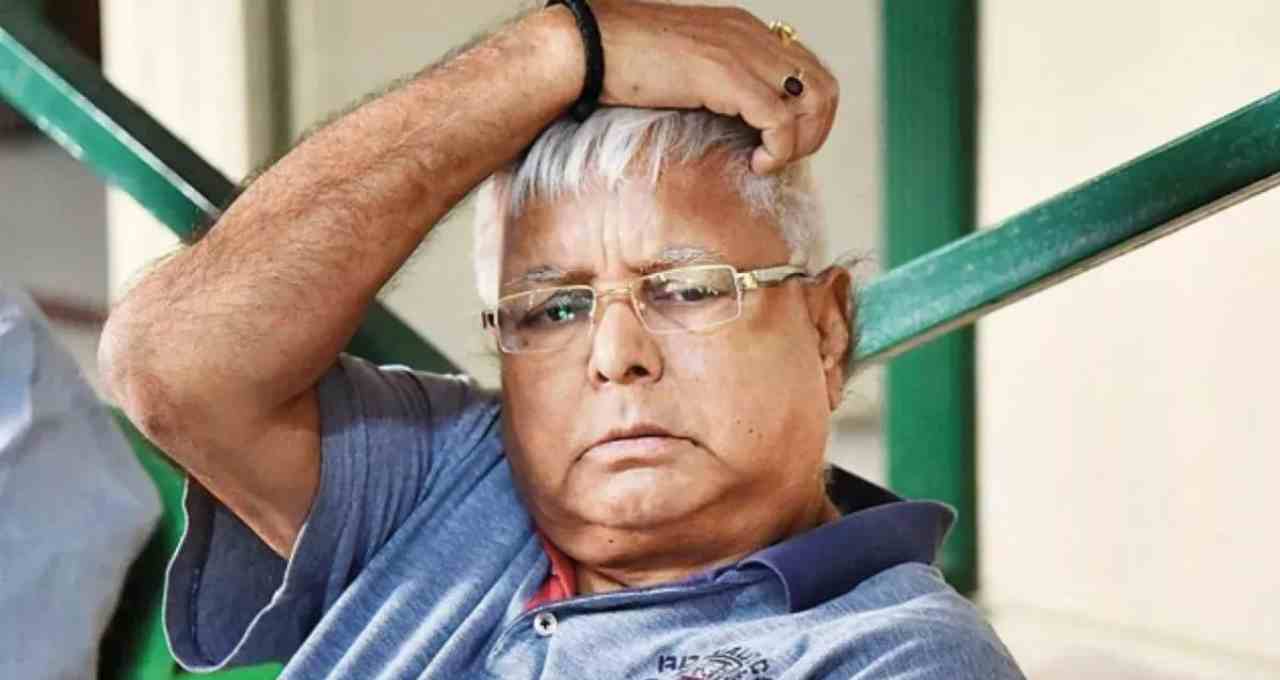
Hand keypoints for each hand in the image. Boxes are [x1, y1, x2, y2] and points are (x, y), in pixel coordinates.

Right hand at [588, 1, 838, 173]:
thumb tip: (736, 121)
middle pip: (824, 85)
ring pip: (812, 102)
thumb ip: (718, 83)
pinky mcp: (729, 77)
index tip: (782, 144)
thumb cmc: (622, 64)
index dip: (808, 113)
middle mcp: (752, 35)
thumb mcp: (687, 69)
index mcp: (745, 30)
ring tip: (768, 161)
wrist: (588, 47)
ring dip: (800, 143)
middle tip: (781, 159)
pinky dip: (778, 150)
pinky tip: (755, 163)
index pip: (809, 69)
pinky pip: (781, 121)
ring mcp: (743, 53)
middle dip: (814, 131)